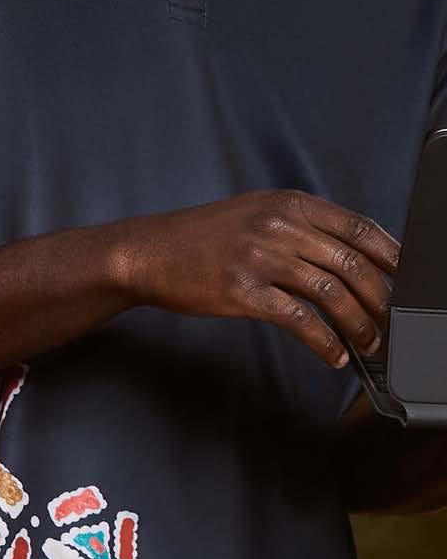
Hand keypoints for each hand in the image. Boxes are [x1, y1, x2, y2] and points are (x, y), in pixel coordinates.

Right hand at [119, 191, 398, 367]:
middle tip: (392, 322)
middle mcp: (279, 225)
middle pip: (352, 263)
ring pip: (332, 293)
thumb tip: (351, 255)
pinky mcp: (244, 291)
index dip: (391, 255)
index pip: (359, 226)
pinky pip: (299, 320)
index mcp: (289, 204)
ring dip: (359, 324)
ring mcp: (261, 257)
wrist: (149, 252)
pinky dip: (325, 342)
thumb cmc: (202, 237)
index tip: (408, 280)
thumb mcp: (256, 213)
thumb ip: (301, 226)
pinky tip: (334, 355)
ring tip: (369, 344)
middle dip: (381, 299)